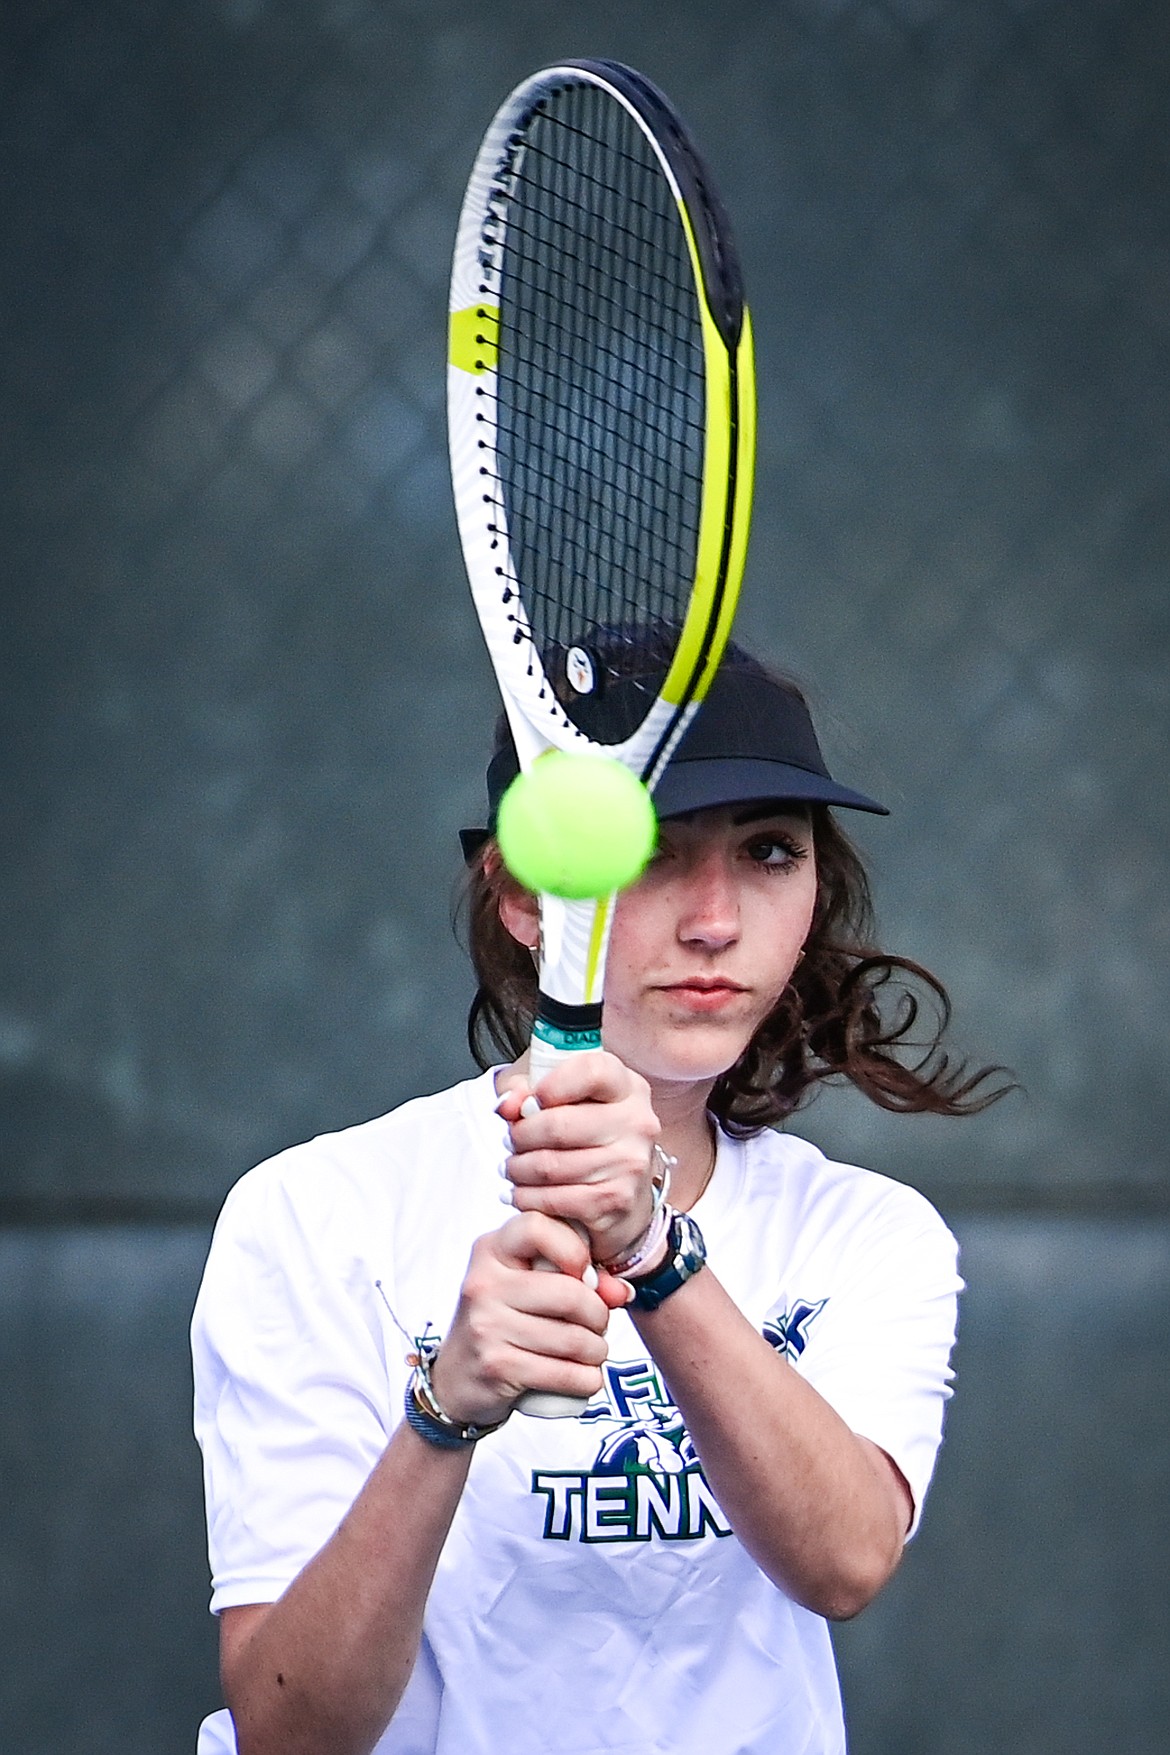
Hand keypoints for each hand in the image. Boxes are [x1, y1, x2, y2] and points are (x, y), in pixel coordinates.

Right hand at [429, 1212, 631, 1427]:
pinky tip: (584, 1376)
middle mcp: (483, 1283)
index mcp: (491, 1250)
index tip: (582, 1272)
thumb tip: (621, 1292)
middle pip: (569, 1293)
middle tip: (597, 1324)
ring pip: (574, 1338)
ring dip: (597, 1351)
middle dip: (598, 1315)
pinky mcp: (496, 1366)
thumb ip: (578, 1277)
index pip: (538, 1226)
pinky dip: (587, 1379)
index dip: (573, 1249)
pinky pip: (565, 1373)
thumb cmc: (505, 1321)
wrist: (458, 1377)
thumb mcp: (529, 1285)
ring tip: (592, 1352)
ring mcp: (486, 1325)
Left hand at [495, 1051, 661, 1268]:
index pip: (592, 1072)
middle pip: (559, 1125)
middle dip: (521, 1135)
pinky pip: (556, 1199)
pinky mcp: (618, 1200)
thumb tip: (506, 1106)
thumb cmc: (583, 1129)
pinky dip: (528, 1198)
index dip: (552, 1085)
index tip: (531, 1100)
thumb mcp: (556, 1094)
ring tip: (513, 1167)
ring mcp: (630, 1163)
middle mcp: (636, 1122)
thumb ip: (524, 1088)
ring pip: (551, 1166)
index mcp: (626, 1086)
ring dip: (519, 1169)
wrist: (622, 1185)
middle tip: (511, 1140)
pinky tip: (522, 1192)